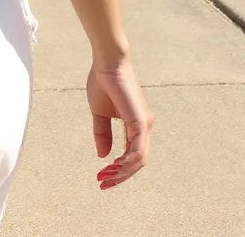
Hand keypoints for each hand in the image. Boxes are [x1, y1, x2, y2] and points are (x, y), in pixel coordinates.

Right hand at [86, 58, 152, 190]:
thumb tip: (103, 156)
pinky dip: (127, 161)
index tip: (101, 178)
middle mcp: (144, 127)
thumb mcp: (100, 113)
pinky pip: (138, 149)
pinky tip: (114, 166)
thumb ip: (102, 134)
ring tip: (104, 177)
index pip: (131, 155)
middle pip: (137, 162)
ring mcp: (144, 124)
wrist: (107, 62)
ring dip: (121, 172)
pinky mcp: (141, 121)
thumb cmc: (104, 82)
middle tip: (102, 183)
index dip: (118, 170)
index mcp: (135, 125)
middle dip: (119, 176)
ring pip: (138, 159)